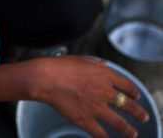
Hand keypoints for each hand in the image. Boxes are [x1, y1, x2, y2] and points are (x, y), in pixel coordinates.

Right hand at [24, 56, 148, 137]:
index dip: (133, 92)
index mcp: (105, 76)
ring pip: (120, 124)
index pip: (127, 85)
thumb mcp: (81, 60)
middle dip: (138, 113)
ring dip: (129, 130)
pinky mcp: (86, 120)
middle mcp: (105, 92)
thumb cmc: (61, 66)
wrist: (47, 78)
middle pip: (128, 105)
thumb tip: (104, 64)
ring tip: (133, 134)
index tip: (136, 96)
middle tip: (143, 117)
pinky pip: (101, 134)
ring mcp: (97, 108)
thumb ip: (95, 64)